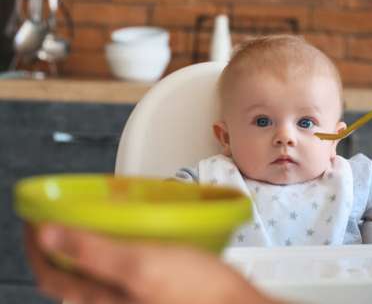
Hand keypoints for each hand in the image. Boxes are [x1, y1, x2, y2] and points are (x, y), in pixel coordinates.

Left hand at [25, 224, 280, 303]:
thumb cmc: (196, 292)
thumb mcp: (141, 265)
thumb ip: (93, 252)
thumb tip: (49, 236)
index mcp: (101, 298)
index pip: (50, 273)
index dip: (35, 245)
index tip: (32, 219)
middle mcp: (111, 302)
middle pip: (67, 275)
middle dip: (55, 245)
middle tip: (53, 218)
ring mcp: (129, 299)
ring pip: (90, 274)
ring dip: (79, 247)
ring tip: (82, 224)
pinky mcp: (147, 293)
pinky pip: (114, 273)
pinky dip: (106, 253)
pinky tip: (121, 239)